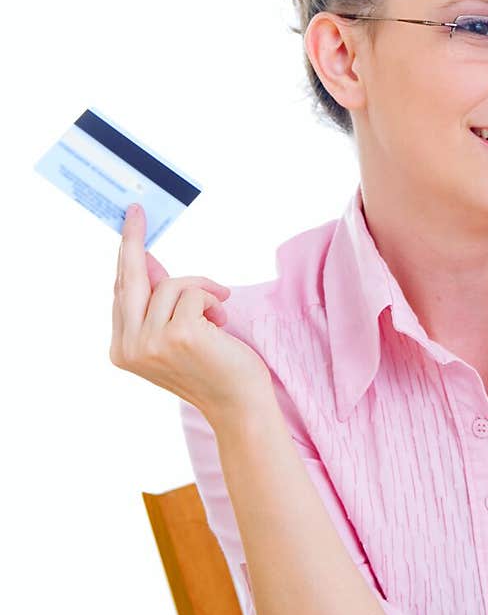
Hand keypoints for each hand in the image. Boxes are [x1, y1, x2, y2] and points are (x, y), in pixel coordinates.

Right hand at [109, 203, 271, 421]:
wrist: (239, 403)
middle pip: (130, 279)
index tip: (130, 224)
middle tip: (137, 211)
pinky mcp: (178, 335)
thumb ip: (157, 299)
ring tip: (218, 311)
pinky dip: (212, 299)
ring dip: (201, 289)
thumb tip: (143, 257)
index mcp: (122, 349)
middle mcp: (129, 347)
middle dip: (133, 242)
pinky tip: (222, 322)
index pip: (121, 292)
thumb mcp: (178, 329)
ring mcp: (150, 343)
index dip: (126, 257)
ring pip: (170, 284)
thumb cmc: (212, 366)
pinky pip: (193, 292)